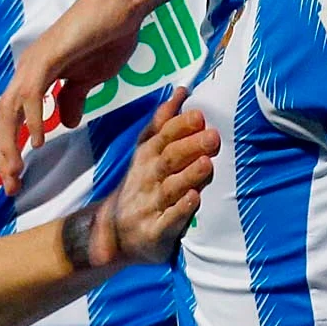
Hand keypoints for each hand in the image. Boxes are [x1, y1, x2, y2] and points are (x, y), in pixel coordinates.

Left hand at [0, 0, 148, 190]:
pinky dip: (32, 118)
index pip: (14, 118)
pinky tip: (37, 140)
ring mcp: (35, 62)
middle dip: (4, 154)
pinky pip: (34, 93)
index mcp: (36, 76)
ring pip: (11, 108)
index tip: (17, 179)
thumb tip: (64, 123)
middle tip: (10, 185)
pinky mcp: (49, 57)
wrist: (122, 6)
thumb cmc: (108, 36)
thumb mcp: (89, 77)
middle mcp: (28, 69)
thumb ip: (73, 98)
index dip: (12, 149)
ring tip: (15, 171)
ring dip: (10, 143)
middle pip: (4, 118)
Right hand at [108, 89, 217, 264]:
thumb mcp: (146, 152)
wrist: (113, 234)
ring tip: (206, 163)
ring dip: (188, 175)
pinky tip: (193, 199)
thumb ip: (163, 123)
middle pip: (168, 159)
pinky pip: (168, 221)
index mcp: (147, 156)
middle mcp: (148, 178)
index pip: (162, 136)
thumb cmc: (142, 186)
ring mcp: (150, 205)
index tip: (199, 115)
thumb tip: (182, 90)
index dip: (180, 126)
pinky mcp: (154, 232)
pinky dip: (180, 210)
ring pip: (170, 188)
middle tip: (213, 136)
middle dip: (190, 146)